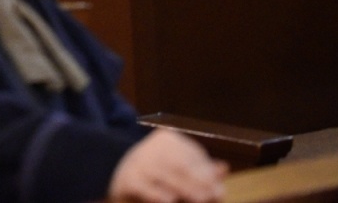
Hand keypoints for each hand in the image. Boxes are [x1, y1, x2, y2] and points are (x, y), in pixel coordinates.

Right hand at [109, 129, 225, 202]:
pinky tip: (169, 200)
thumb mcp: (177, 166)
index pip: (191, 154)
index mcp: (167, 140)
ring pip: (164, 175)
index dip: (206, 172)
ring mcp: (138, 162)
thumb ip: (200, 169)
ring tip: (199, 200)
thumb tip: (223, 168)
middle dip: (199, 183)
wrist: (113, 172)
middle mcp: (151, 147)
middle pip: (179, 165)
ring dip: (184, 189)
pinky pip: (144, 187)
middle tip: (212, 196)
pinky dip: (156, 194)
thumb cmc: (155, 172)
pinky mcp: (128, 179)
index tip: (220, 190)